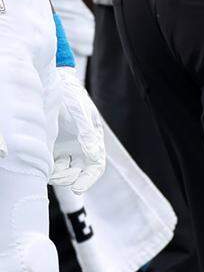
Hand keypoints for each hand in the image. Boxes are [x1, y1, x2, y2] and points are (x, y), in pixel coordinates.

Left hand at [51, 70, 104, 195]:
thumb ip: (87, 135)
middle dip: (70, 179)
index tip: (78, 188)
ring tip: (49, 171)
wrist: (54, 83)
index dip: (88, 180)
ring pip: (63, 172)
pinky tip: (42, 165)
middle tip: (58, 177)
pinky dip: (47, 169)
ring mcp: (65, 149)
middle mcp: (80, 148)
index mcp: (93, 142)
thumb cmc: (72, 97)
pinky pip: (50, 165)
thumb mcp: (80, 114)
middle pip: (79, 173)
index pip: (95, 167)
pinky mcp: (50, 148)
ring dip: (58, 176)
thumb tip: (94, 157)